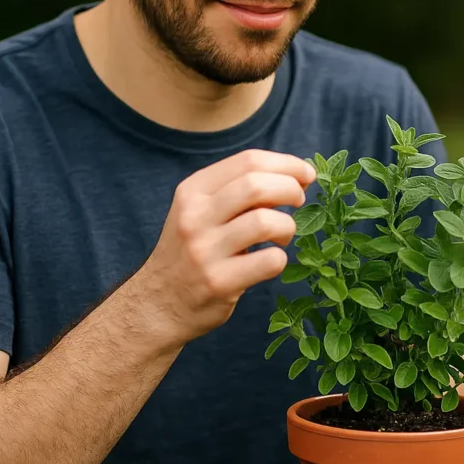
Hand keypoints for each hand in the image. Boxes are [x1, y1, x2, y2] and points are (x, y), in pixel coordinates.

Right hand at [136, 149, 315, 345]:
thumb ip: (237, 192)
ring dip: (288, 226)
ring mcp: (205, 250)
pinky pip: (269, 261)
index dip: (286, 164)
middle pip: (256, 185)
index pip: (248, 161)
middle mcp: (195, 216)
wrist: (158, 302)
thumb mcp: (201, 211)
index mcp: (193, 191)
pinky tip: (270, 261)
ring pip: (265, 222)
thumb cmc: (192, 250)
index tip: (305, 174)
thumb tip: (293, 175)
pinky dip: (280, 258)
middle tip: (299, 201)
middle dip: (290, 188)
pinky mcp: (218, 282)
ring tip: (282, 236)